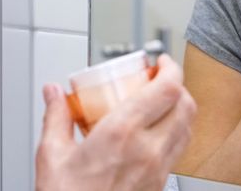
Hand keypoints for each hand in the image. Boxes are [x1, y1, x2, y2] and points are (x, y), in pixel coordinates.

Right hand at [36, 54, 196, 190]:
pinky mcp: (160, 185)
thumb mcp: (52, 156)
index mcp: (122, 134)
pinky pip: (180, 150)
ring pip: (188, 127)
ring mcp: (158, 170)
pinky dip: (177, 132)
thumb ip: (55, 117)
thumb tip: (54, 93)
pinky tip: (156, 132)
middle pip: (185, 104)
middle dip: (178, 84)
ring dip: (180, 107)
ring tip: (161, 101)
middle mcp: (148, 150)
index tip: (160, 61)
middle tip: (161, 77)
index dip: (170, 67)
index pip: (167, 89)